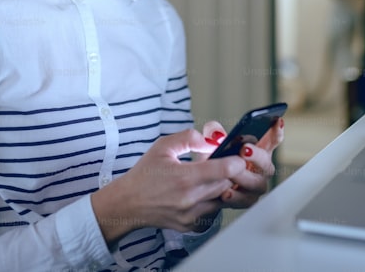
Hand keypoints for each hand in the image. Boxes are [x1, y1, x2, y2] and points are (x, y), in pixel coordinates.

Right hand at [90, 128, 245, 243]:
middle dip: (228, 172)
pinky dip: (212, 202)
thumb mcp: (163, 146)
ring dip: (221, 187)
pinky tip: (200, 193)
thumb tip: (212, 141)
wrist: (128, 204)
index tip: (236, 155)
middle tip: (219, 163)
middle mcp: (191, 199)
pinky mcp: (193, 227)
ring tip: (206, 178)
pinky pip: (215, 213)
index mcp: (185, 177)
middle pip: (228, 184)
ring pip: (224, 199)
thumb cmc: (145, 174)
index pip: (225, 169)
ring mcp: (193, 216)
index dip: (236, 160)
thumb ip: (189, 137)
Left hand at [199, 118, 283, 208]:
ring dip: (244, 177)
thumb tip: (215, 134)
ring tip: (231, 173)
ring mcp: (255, 185)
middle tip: (244, 150)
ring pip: (258, 184)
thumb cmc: (216, 158)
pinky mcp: (246, 200)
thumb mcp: (212, 142)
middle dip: (257, 156)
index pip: (272, 140)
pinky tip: (225, 192)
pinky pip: (245, 200)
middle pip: (266, 163)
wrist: (205, 183)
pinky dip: (236, 196)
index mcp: (257, 149)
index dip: (277, 131)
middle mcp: (260, 168)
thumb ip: (213, 132)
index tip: (277, 122)